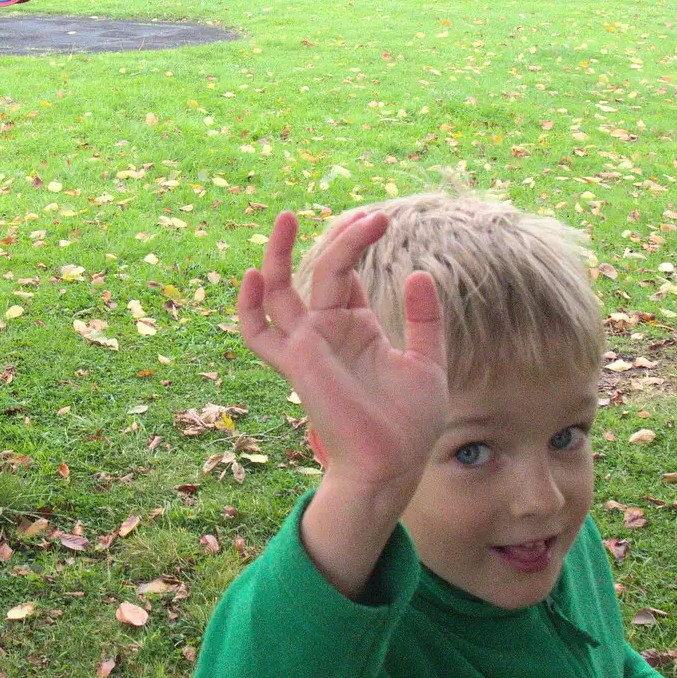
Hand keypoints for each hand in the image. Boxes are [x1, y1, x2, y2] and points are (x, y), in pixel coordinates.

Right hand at [238, 211, 446, 592]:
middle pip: (320, 272)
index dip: (356, 244)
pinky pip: (259, 332)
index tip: (380, 220)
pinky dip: (249, 305)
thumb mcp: (427, 361)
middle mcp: (328, 332)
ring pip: (283, 290)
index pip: (345, 275)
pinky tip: (254, 274)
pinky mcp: (299, 359)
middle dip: (339, 239)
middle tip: (367, 214)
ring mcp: (309, 344)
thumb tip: (419, 272)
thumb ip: (425, 319)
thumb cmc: (409, 422)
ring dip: (280, 253)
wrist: (394, 463)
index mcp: (356, 329)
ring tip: (288, 217)